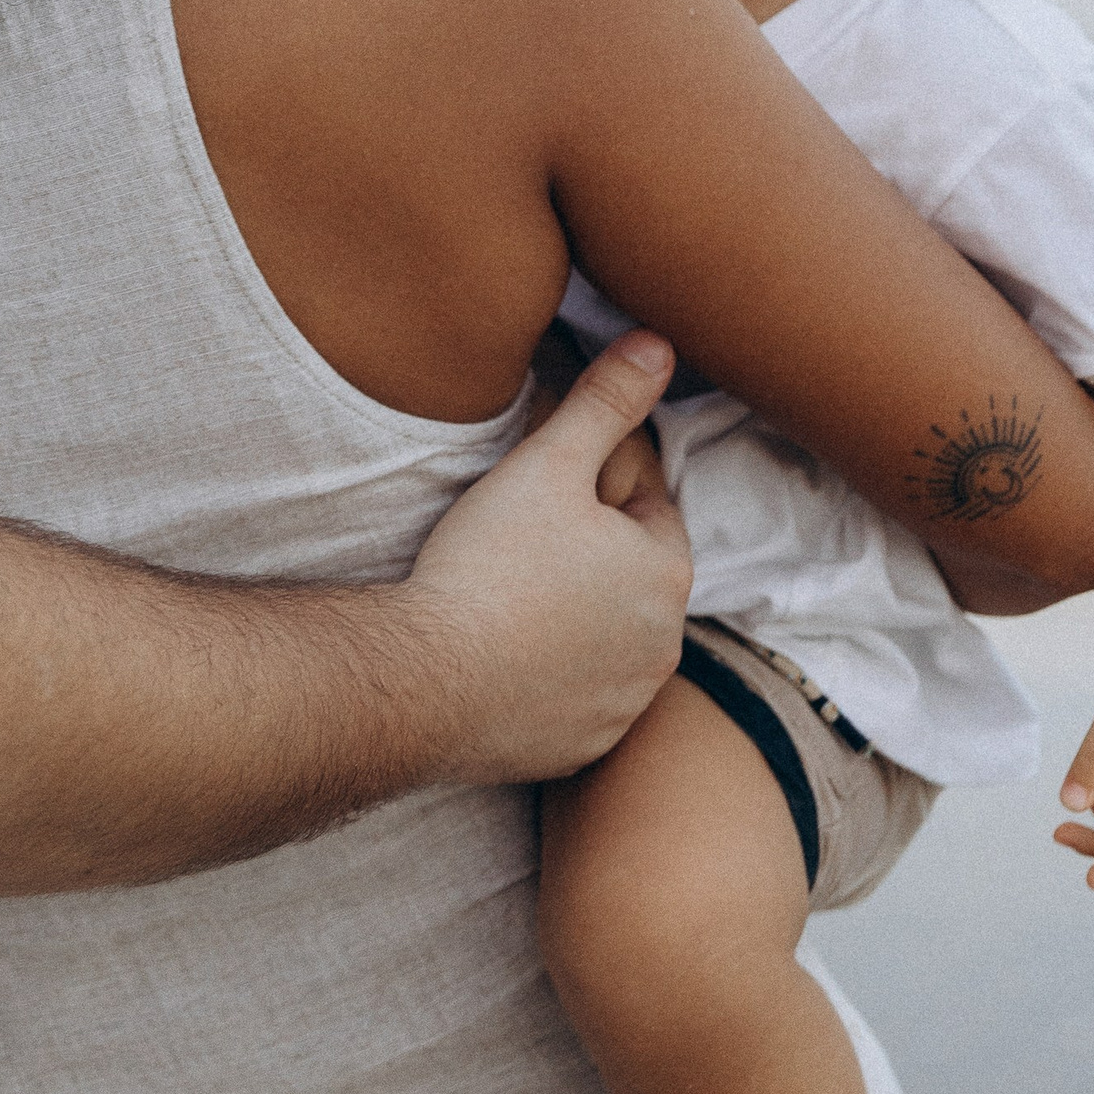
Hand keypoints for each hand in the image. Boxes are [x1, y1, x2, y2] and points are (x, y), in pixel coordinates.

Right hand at [410, 332, 688, 786]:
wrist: (426, 682)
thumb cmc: (489, 564)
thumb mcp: (547, 462)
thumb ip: (605, 401)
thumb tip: (659, 344)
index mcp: (667, 572)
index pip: (644, 503)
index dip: (591, 484)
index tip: (539, 487)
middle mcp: (663, 647)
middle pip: (626, 575)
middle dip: (586, 553)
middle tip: (515, 539)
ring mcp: (623, 705)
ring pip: (603, 640)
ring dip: (572, 618)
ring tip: (505, 597)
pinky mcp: (580, 749)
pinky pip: (574, 700)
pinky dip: (549, 679)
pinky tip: (502, 658)